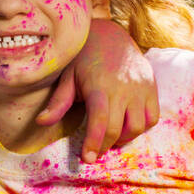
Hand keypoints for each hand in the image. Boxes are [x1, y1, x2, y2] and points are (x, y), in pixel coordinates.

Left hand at [35, 19, 158, 161]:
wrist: (111, 35)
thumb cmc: (85, 58)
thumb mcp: (68, 77)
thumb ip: (58, 102)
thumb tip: (41, 122)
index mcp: (99, 86)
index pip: (100, 121)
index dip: (94, 142)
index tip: (87, 159)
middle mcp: (123, 88)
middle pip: (118, 129)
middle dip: (104, 146)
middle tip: (94, 152)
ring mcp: (140, 87)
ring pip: (138, 126)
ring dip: (124, 138)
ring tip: (111, 136)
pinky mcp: (151, 87)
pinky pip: (152, 117)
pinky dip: (141, 127)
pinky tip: (127, 124)